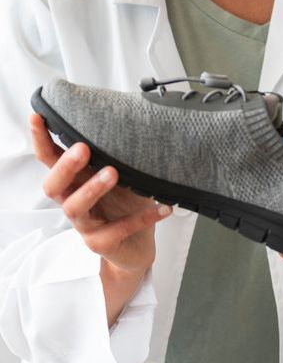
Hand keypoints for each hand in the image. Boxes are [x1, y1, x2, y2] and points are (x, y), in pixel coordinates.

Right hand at [30, 113, 170, 317]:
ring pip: (75, 208)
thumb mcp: (124, 173)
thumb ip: (120, 152)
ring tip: (113, 173)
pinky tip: (163, 207)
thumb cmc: (126, 203)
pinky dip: (142, 217)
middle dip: (65, 166)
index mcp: (77, 180)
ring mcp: (85, 224)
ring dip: (92, 189)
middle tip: (82, 149)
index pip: (51, 159)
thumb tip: (136, 115)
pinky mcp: (102, 243)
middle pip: (54, 186)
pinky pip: (118, 230)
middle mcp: (74, 201)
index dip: (42, 139)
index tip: (38, 116)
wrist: (136, 247)